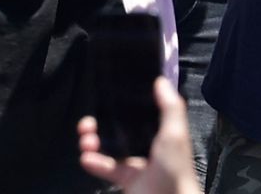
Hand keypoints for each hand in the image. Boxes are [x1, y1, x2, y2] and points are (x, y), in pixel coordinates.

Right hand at [77, 77, 200, 193]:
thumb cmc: (174, 166)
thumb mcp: (175, 132)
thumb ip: (169, 107)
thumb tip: (160, 80)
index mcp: (164, 132)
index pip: (143, 114)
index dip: (126, 107)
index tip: (108, 99)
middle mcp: (150, 145)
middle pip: (122, 130)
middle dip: (102, 126)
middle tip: (87, 124)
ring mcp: (137, 163)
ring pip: (111, 149)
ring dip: (95, 142)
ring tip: (85, 140)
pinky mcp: (126, 180)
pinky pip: (107, 168)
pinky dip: (95, 162)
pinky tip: (86, 158)